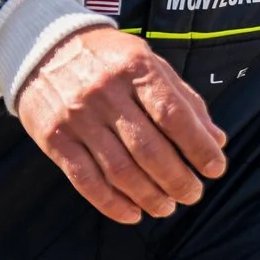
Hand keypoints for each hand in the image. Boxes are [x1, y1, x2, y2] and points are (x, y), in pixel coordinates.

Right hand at [12, 28, 226, 224]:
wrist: (43, 46)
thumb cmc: (107, 58)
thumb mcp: (148, 61)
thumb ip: (184, 99)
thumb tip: (216, 140)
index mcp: (135, 68)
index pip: (174, 115)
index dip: (198, 147)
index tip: (215, 168)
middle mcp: (105, 92)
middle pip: (149, 150)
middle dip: (177, 180)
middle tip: (193, 194)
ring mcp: (78, 117)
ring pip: (120, 171)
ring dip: (149, 197)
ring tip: (166, 207)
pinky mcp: (55, 139)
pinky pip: (87, 181)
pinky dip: (112, 204)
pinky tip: (132, 213)